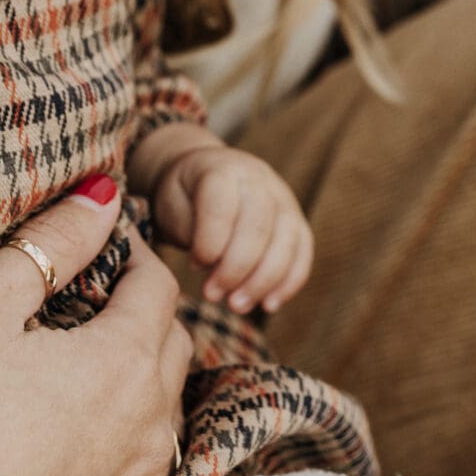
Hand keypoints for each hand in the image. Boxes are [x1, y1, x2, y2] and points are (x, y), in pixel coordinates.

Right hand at [0, 177, 191, 475]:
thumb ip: (51, 244)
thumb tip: (104, 195)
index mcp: (127, 362)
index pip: (158, 283)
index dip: (131, 251)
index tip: (98, 240)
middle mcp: (152, 427)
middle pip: (171, 341)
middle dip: (141, 306)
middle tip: (88, 292)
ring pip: (162, 404)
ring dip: (137, 368)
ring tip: (75, 355)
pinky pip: (141, 459)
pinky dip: (122, 427)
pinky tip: (66, 426)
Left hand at [139, 127, 313, 313]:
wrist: (202, 177)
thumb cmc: (183, 197)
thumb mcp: (172, 206)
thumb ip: (191, 230)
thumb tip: (210, 263)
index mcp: (222, 169)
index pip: (223, 204)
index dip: (210, 241)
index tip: (195, 265)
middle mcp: (258, 178)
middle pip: (259, 224)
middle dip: (236, 268)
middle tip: (212, 295)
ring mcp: (282, 197)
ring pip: (286, 240)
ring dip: (263, 281)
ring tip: (236, 305)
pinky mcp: (295, 219)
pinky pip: (303, 250)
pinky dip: (289, 282)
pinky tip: (269, 305)